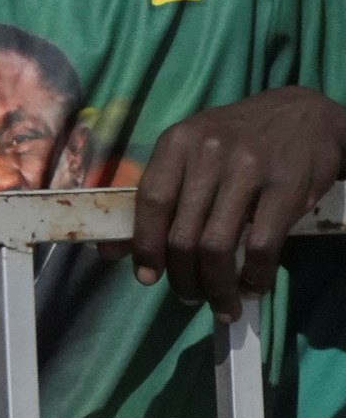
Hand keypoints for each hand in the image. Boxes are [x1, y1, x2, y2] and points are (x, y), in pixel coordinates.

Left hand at [131, 86, 345, 311]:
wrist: (305, 114)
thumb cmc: (238, 140)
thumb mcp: (191, 152)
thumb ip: (156, 196)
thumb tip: (111, 251)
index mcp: (178, 143)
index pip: (150, 202)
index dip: (145, 246)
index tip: (147, 278)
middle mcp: (210, 153)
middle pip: (182, 233)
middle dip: (183, 277)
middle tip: (189, 296)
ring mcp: (250, 169)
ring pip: (217, 245)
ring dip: (216, 286)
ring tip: (220, 303)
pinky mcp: (286, 187)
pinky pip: (261, 245)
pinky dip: (254, 276)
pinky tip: (252, 287)